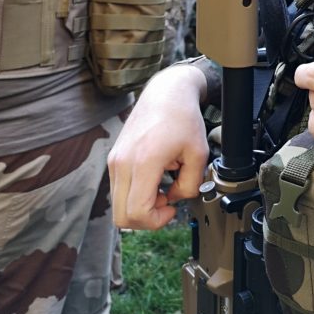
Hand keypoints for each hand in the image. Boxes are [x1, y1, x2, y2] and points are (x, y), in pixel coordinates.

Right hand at [108, 64, 208, 228]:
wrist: (166, 93)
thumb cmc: (182, 117)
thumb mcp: (199, 154)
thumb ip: (190, 185)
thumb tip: (174, 198)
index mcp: (143, 162)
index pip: (136, 212)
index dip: (156, 220)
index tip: (172, 207)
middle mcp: (122, 162)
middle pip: (121, 216)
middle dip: (146, 219)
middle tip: (166, 202)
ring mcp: (115, 160)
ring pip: (117, 205)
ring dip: (140, 205)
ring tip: (162, 188)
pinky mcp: (114, 158)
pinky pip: (119, 190)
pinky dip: (134, 193)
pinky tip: (153, 180)